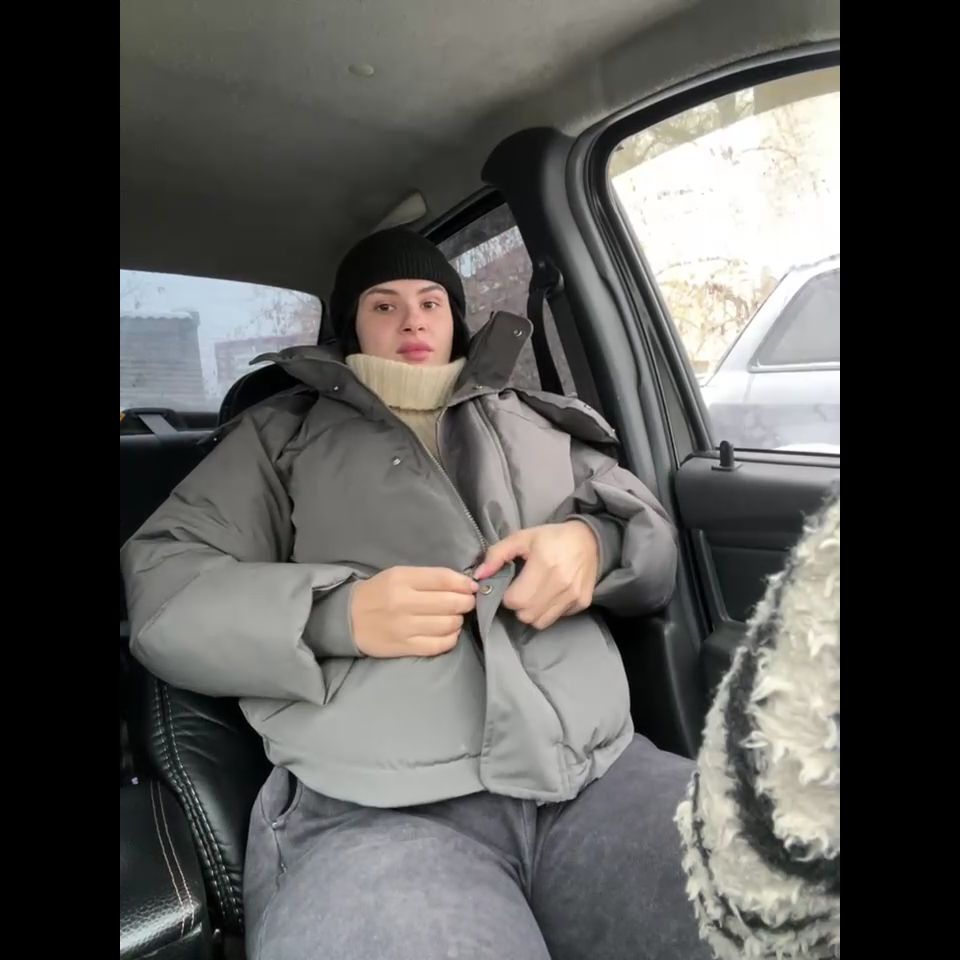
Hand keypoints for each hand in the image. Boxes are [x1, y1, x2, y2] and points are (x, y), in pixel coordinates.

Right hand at [351, 567, 477, 657]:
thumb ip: (429, 578)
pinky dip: (451, 638)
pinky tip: (448, 632)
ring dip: (458, 620)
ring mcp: (404, 627)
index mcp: (401, 579)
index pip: (444, 579)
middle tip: (466, 603)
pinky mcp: (404, 647)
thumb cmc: (379, 593)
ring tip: (454, 617)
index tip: (471, 587)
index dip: (464, 584)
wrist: (348, 618)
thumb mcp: (398, 575)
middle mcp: (403, 602)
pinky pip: (439, 645)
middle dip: (466, 602)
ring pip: (448, 624)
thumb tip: (465, 584)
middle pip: (451, 603)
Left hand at [474, 521, 599, 629]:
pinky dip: (548, 611)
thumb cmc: (552, 538)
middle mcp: (561, 584)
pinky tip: (550, 595)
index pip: (515, 600)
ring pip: (540, 622)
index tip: (510, 586)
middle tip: (520, 591)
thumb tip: (480, 576)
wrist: (590, 540)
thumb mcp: (522, 537)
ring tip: (534, 595)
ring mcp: (573, 596)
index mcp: (544, 565)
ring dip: (531, 612)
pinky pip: (556, 618)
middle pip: (525, 615)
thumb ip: (497, 554)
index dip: (507, 596)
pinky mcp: (582, 603)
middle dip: (517, 606)